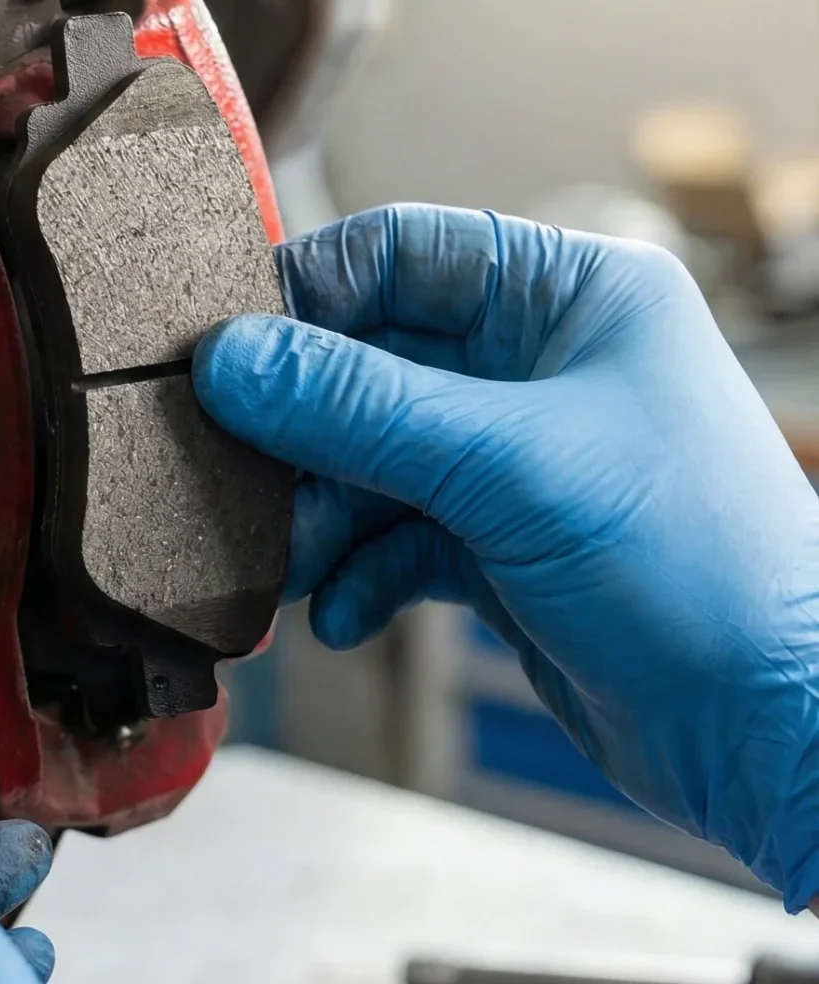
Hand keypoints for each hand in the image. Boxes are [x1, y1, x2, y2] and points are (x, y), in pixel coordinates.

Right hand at [195, 205, 818, 909]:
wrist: (769, 730)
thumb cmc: (696, 571)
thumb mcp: (510, 470)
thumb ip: (358, 411)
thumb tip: (232, 360)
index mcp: (576, 296)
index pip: (403, 253)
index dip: (304, 297)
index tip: (219, 352)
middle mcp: (548, 365)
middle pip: (374, 362)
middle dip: (302, 429)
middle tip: (230, 475)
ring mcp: (527, 460)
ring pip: (376, 458)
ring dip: (320, 514)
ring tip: (283, 566)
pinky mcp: (510, 547)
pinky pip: (400, 536)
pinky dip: (361, 572)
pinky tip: (342, 614)